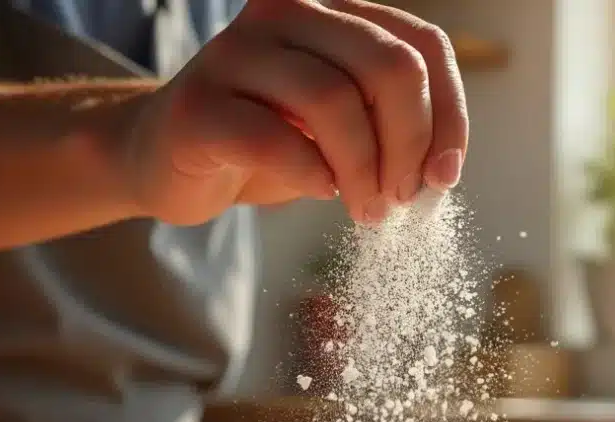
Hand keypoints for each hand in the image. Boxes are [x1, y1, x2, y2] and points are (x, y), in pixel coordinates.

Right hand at [120, 0, 468, 225]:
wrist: (166, 162)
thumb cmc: (265, 144)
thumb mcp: (341, 127)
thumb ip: (388, 128)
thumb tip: (439, 170)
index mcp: (333, 12)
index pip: (422, 46)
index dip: (448, 115)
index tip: (444, 176)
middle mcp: (286, 14)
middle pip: (387, 67)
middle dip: (408, 146)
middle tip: (399, 199)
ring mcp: (236, 53)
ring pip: (334, 101)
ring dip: (364, 170)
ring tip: (365, 208)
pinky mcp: (199, 105)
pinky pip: (274, 139)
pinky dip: (310, 174)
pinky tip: (318, 189)